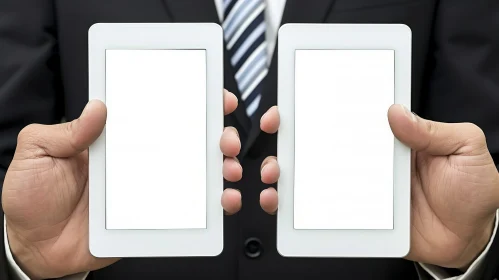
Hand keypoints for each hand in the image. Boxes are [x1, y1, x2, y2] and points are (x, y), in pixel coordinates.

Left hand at [2, 90, 242, 279]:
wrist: (32, 246)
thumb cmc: (32, 197)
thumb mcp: (37, 152)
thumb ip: (66, 130)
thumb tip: (98, 107)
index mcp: (115, 139)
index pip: (157, 114)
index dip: (187, 102)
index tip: (212, 96)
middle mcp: (137, 160)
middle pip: (187, 142)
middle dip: (216, 135)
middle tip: (224, 138)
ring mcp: (148, 188)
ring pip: (194, 174)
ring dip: (221, 168)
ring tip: (228, 169)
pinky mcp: (152, 216)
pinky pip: (187, 211)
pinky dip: (209, 207)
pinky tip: (221, 201)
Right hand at [259, 105, 498, 268]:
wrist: (472, 238)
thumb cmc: (473, 190)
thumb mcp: (465, 148)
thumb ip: (432, 130)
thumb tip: (395, 111)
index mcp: (388, 138)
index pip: (348, 117)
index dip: (319, 107)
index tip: (295, 102)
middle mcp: (367, 161)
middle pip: (320, 144)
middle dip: (289, 135)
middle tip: (276, 129)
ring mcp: (358, 189)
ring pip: (312, 177)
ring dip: (285, 173)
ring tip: (275, 173)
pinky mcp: (356, 217)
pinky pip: (321, 213)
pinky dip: (298, 211)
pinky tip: (284, 207)